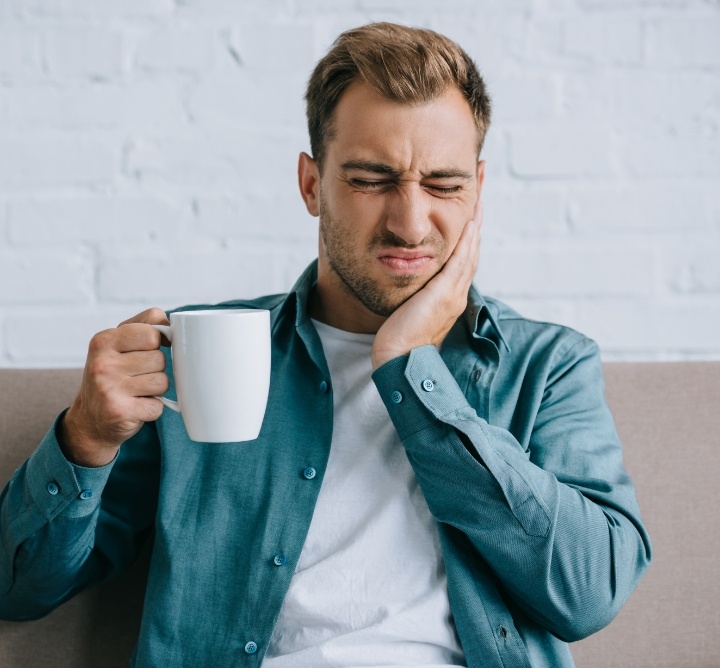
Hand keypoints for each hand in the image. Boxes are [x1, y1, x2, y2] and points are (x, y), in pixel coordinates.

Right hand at [59, 308, 169, 466]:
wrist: (90, 419)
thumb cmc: (113, 375)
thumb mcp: (119, 343)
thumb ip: (146, 324)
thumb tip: (172, 325)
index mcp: (103, 340)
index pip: (152, 333)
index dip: (156, 343)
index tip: (147, 351)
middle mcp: (102, 363)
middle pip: (160, 359)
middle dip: (156, 369)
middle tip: (137, 376)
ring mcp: (109, 388)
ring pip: (162, 382)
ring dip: (156, 389)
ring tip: (137, 391)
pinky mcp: (119, 412)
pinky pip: (158, 406)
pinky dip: (152, 408)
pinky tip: (136, 406)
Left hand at [371, 200, 482, 368]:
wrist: (398, 359)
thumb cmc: (398, 341)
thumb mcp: (411, 313)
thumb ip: (415, 298)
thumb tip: (409, 288)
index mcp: (451, 300)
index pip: (464, 265)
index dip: (468, 242)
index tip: (469, 221)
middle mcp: (457, 296)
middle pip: (472, 255)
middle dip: (476, 228)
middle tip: (480, 203)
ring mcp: (454, 294)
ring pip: (470, 254)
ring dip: (476, 228)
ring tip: (479, 205)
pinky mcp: (444, 293)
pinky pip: (461, 260)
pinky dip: (467, 240)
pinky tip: (469, 223)